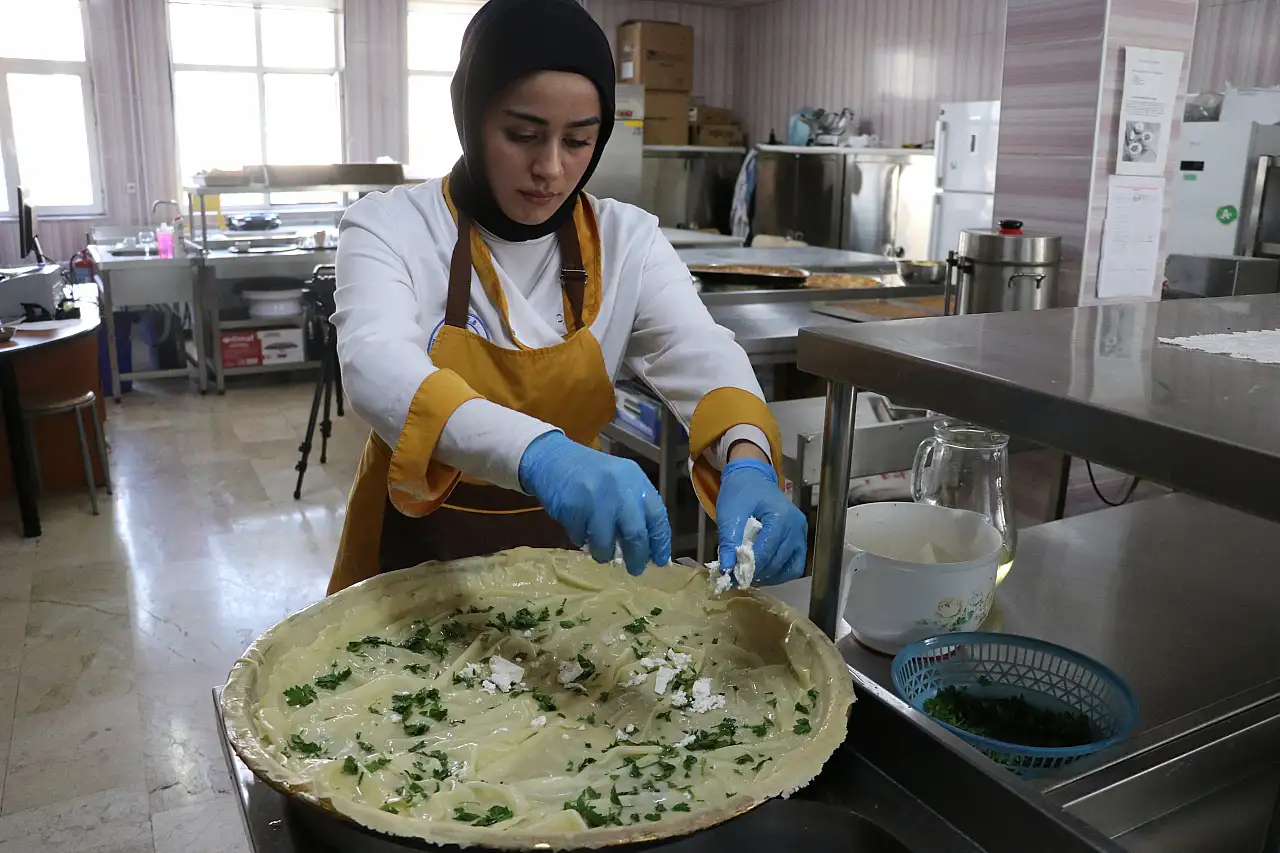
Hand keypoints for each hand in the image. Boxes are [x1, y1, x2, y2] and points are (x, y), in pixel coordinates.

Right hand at [518, 431, 670, 574]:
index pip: (657, 516)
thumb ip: (635, 508)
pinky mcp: (572, 508)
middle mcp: (619, 488)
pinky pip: (581, 538)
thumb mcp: (621, 482)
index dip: (660, 542)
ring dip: (604, 554)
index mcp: (636, 480)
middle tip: (635, 570)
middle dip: (637, 557)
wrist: (552, 459)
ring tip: (601, 551)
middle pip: (636, 533)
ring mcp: (595, 498)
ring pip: (606, 543)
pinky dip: (582, 540)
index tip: (660, 561)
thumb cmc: (592, 474)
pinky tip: (580, 530)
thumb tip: (648, 547)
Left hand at [716, 457, 806, 584]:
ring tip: (749, 576)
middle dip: (756, 573)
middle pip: (777, 561)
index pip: (766, 551)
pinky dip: (780, 573)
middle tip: (737, 579)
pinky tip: (764, 573)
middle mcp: (796, 526)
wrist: (752, 477)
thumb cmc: (740, 492)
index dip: (749, 568)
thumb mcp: (729, 513)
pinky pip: (795, 564)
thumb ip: (729, 540)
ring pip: (788, 567)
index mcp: (780, 516)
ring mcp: (801, 533)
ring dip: (768, 576)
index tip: (732, 577)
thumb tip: (726, 569)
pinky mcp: (800, 538)